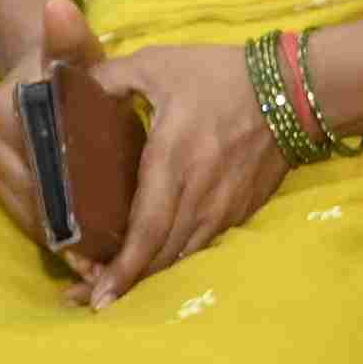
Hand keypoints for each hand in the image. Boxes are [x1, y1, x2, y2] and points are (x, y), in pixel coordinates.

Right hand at [0, 0, 102, 244]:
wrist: (40, 72)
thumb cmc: (68, 66)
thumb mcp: (74, 51)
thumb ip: (70, 36)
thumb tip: (58, 7)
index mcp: (4, 114)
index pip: (41, 167)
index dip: (73, 200)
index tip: (105, 227)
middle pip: (34, 196)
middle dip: (70, 231)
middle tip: (107, 259)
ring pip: (30, 214)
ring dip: (63, 242)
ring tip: (99, 265)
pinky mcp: (0, 185)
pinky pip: (27, 218)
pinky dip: (54, 238)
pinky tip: (84, 256)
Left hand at [79, 38, 286, 306]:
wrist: (295, 91)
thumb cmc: (220, 75)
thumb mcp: (158, 63)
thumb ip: (108, 75)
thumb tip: (67, 87)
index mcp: (175, 157)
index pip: (147, 227)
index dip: (122, 266)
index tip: (95, 293)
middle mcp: (201, 193)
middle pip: (160, 254)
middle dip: (124, 282)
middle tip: (86, 300)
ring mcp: (224, 207)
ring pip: (181, 256)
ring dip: (148, 278)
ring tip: (112, 292)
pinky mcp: (239, 212)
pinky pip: (200, 246)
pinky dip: (173, 260)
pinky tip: (153, 266)